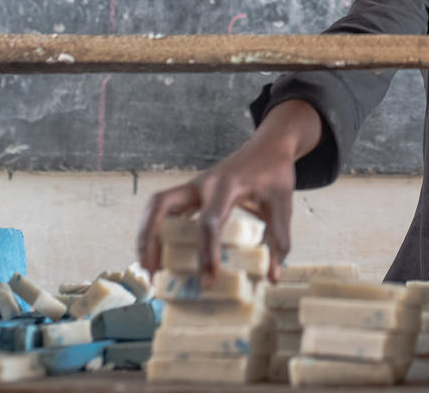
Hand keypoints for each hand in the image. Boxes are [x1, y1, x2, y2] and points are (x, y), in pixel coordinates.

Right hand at [135, 99, 322, 283]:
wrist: (269, 146)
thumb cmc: (274, 173)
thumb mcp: (283, 203)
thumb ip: (279, 238)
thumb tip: (272, 277)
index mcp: (227, 186)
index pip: (210, 222)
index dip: (207, 252)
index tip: (208, 281)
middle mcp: (203, 184)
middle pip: (161, 205)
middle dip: (151, 238)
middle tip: (153, 273)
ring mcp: (193, 186)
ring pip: (156, 206)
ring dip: (145, 235)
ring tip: (147, 268)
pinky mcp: (190, 192)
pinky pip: (163, 209)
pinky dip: (154, 229)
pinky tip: (156, 254)